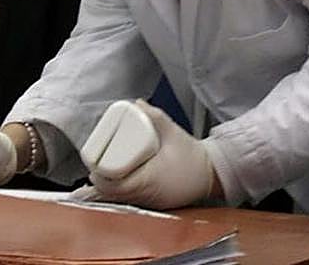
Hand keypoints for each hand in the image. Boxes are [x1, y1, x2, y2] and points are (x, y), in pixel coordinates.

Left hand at [87, 99, 215, 209]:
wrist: (211, 175)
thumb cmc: (193, 157)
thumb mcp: (173, 132)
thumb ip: (154, 117)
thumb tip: (137, 104)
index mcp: (147, 180)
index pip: (112, 184)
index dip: (99, 173)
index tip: (96, 159)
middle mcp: (144, 195)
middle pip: (110, 192)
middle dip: (101, 176)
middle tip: (99, 159)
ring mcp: (147, 202)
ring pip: (117, 198)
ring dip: (108, 184)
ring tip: (105, 166)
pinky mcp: (150, 203)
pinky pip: (127, 199)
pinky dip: (119, 189)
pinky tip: (117, 178)